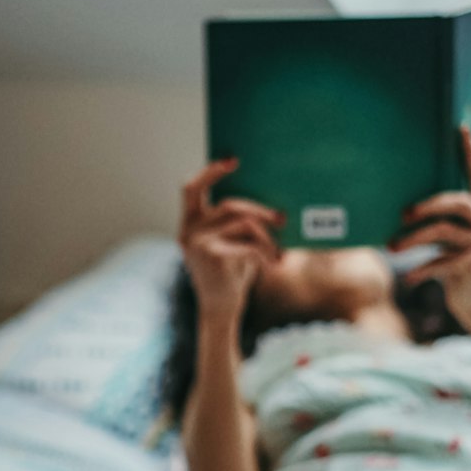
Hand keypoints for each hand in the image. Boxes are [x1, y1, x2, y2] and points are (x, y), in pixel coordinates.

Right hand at [178, 160, 284, 323]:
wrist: (220, 310)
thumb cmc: (230, 273)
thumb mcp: (232, 243)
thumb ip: (238, 223)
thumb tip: (271, 203)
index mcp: (190, 223)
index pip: (191, 189)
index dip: (210, 172)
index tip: (233, 160)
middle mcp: (188, 231)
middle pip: (230, 205)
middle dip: (261, 211)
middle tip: (283, 219)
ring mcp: (198, 244)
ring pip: (244, 224)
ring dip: (268, 237)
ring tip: (279, 252)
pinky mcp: (213, 257)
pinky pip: (249, 244)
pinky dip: (267, 252)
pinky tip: (275, 263)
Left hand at [390, 124, 470, 332]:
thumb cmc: (454, 269)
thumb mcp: (447, 243)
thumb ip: (439, 224)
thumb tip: (401, 210)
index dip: (470, 154)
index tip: (461, 128)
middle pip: (459, 201)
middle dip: (428, 204)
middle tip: (402, 213)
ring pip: (444, 232)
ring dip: (413, 239)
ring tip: (391, 247)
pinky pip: (443, 262)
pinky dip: (421, 269)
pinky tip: (407, 279)